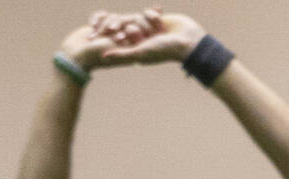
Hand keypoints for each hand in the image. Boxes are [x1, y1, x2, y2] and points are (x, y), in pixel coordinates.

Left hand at [88, 8, 204, 64]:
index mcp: (133, 50)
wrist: (186, 40)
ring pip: (138, 17)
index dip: (122, 33)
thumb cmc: (163, 50)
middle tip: (149, 33)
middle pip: (128, 25)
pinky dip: (154, 15)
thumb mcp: (140, 52)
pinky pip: (148, 12)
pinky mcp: (156, 20)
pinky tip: (162, 23)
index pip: (120, 37)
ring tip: (159, 30)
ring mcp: (148, 29)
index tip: (125, 34)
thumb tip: (103, 56)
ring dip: (148, 22)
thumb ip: (122, 54)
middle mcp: (139, 40)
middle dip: (138, 27)